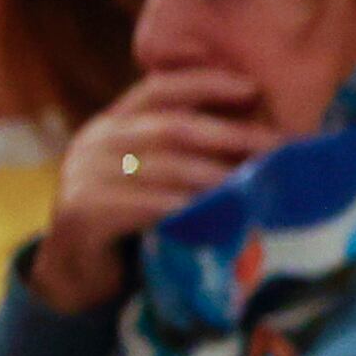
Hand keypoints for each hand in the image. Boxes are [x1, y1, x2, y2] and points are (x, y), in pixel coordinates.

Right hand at [30, 72, 269, 317]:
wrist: (80, 271)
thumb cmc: (133, 220)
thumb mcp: (157, 176)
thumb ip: (188, 153)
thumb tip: (260, 137)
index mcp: (115, 123)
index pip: (158, 89)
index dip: (205, 83)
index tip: (252, 88)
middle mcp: (97, 141)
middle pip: (169, 128)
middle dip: (229, 135)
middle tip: (275, 147)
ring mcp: (84, 175)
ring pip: (160, 168)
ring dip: (214, 176)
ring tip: (256, 185)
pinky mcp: (81, 212)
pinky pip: (139, 205)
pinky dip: (180, 208)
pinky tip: (214, 214)